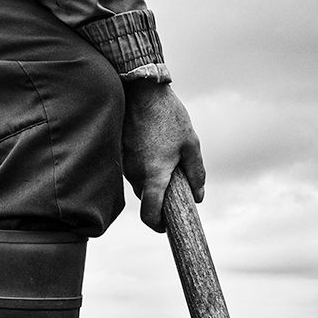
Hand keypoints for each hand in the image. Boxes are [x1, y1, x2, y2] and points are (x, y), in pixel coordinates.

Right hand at [121, 82, 204, 230]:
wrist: (141, 89)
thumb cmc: (169, 115)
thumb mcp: (190, 143)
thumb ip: (195, 172)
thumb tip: (198, 196)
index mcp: (155, 175)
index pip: (150, 214)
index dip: (157, 226)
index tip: (165, 227)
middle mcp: (136, 173)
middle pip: (145, 197)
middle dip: (158, 197)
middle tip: (175, 184)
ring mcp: (125, 162)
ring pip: (138, 181)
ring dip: (151, 178)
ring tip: (165, 156)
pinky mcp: (119, 151)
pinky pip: (131, 167)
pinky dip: (142, 164)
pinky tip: (153, 145)